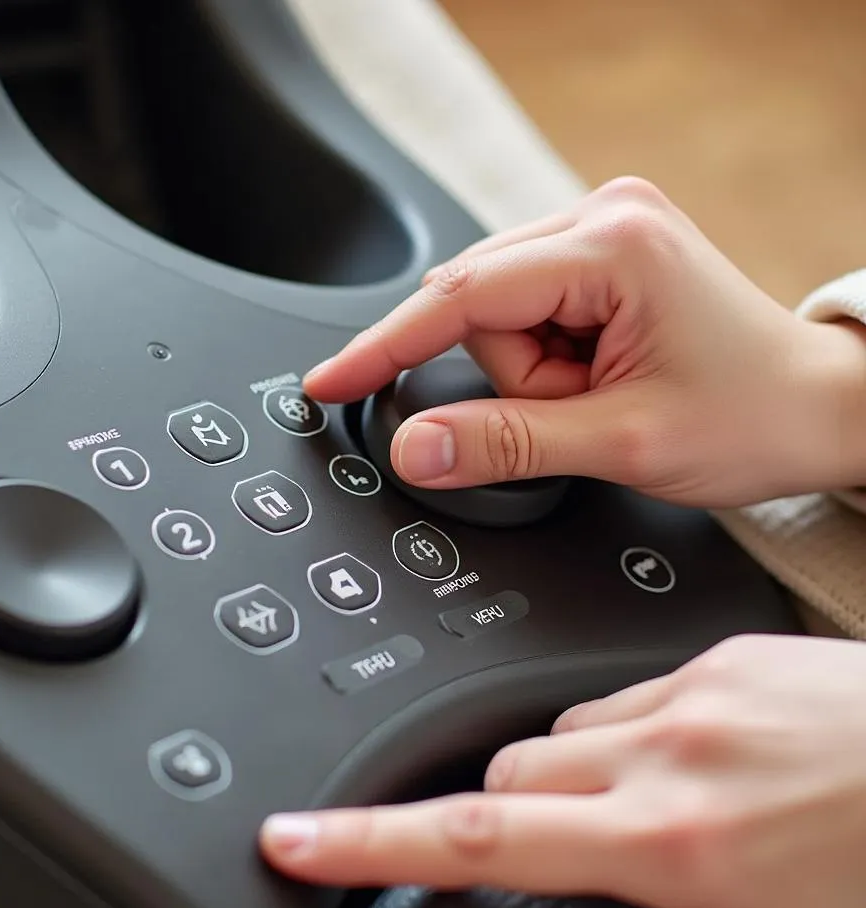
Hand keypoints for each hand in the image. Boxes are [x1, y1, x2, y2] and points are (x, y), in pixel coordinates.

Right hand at [260, 634, 865, 907]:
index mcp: (673, 840)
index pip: (479, 836)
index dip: (370, 842)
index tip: (299, 836)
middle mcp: (665, 750)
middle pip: (506, 767)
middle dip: (500, 811)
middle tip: (557, 853)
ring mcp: (688, 689)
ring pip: (560, 728)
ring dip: (567, 775)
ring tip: (645, 809)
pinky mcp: (713, 649)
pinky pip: (622, 690)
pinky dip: (623, 734)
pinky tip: (689, 759)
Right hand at [302, 177, 865, 506]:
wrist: (817, 409)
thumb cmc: (752, 416)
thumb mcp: (620, 443)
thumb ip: (506, 444)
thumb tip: (415, 448)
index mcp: (613, 248)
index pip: (461, 297)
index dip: (387, 345)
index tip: (330, 380)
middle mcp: (604, 219)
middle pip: (479, 307)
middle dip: (514, 380)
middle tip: (582, 411)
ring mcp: (603, 234)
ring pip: (498, 317)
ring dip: (532, 377)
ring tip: (601, 397)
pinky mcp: (601, 258)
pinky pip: (527, 315)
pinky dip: (544, 363)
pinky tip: (596, 377)